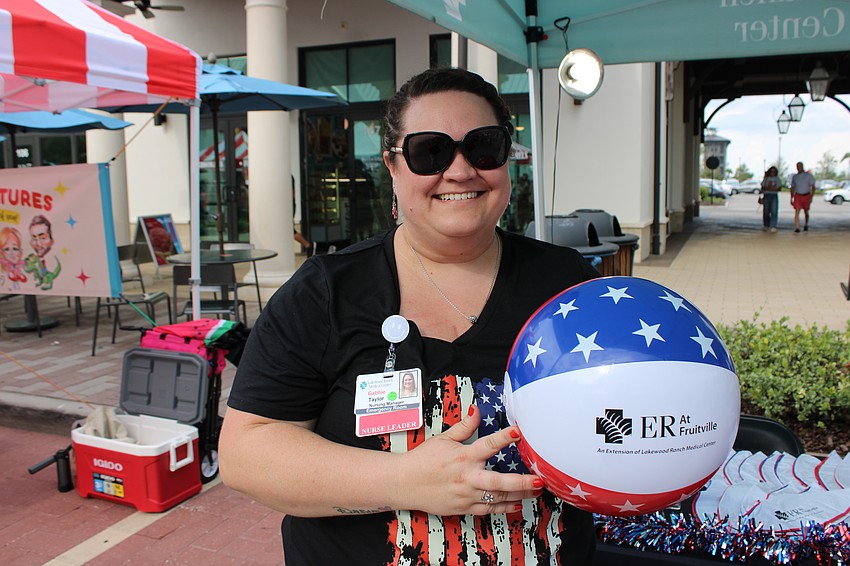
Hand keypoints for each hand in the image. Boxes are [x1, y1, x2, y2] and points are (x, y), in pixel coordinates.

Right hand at [400, 405, 542, 515]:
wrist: (403, 483)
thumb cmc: (423, 459)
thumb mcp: (443, 439)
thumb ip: (464, 427)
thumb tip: (477, 410)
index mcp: (463, 456)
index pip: (487, 444)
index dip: (504, 437)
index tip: (518, 432)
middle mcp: (467, 477)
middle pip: (499, 481)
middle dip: (522, 482)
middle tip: (540, 479)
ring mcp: (466, 495)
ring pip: (498, 497)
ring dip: (519, 495)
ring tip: (537, 491)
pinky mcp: (463, 508)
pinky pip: (488, 509)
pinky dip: (504, 508)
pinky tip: (517, 505)